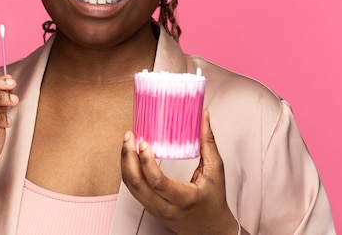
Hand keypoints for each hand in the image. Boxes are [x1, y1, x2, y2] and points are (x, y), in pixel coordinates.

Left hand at [121, 110, 238, 234]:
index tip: (143, 142)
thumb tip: (203, 116)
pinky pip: (133, 189)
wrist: (210, 229)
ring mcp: (154, 209)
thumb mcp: (216, 171)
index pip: (157, 182)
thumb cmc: (214, 201)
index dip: (146, 162)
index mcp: (183, 198)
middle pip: (136, 184)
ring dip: (125, 162)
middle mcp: (165, 207)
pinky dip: (128, 171)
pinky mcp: (149, 208)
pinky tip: (130, 156)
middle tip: (129, 137)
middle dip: (128, 157)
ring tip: (127, 142)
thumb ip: (208, 143)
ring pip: (130, 187)